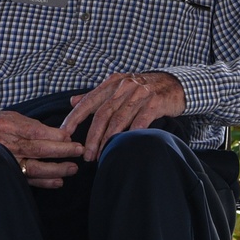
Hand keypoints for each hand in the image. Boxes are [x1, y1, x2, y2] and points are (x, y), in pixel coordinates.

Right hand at [0, 108, 83, 189]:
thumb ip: (27, 123)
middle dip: (62, 151)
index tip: (71, 136)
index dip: (55, 135)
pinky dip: (44, 182)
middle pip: (38, 149)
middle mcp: (4, 144)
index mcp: (5, 125)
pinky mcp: (4, 172)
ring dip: (56, 169)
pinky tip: (58, 181)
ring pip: (34, 167)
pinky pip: (26, 179)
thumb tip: (54, 133)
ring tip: (73, 169)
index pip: (35, 131)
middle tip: (79, 151)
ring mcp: (4, 160)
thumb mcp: (5, 115)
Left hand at [61, 71, 185, 161]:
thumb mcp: (119, 86)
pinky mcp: (155, 103)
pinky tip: (125, 146)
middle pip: (102, 114)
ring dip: (108, 140)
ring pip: (119, 119)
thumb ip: (96, 95)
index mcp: (112, 83)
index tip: (64, 133)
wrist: (175, 84)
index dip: (74, 117)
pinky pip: (140, 121)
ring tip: (102, 155)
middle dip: (92, 136)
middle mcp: (124, 87)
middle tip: (87, 155)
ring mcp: (140, 94)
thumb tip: (73, 101)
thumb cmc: (144, 89)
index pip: (88, 101)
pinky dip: (131, 134)